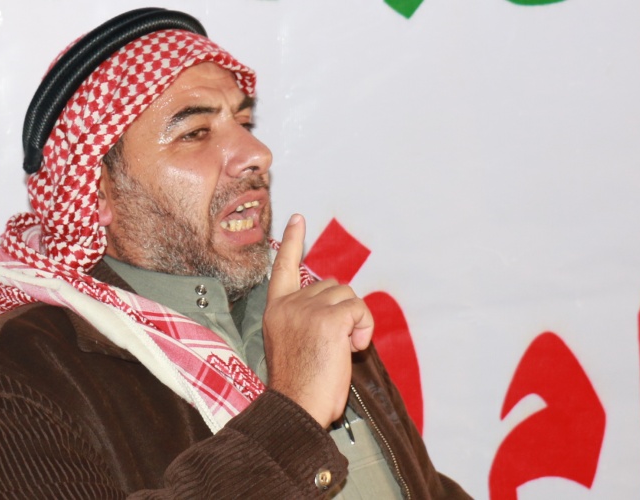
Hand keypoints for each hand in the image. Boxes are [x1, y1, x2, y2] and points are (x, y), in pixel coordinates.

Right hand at [263, 214, 373, 427]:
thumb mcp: (291, 342)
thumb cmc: (299, 384)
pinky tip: (352, 349)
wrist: (295, 407)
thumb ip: (305, 318)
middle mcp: (288, 304)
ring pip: (349, 295)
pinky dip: (364, 328)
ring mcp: (307, 309)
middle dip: (343, 309)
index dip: (293, 241)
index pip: (284, 267)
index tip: (298, 219)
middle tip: (338, 343)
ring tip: (344, 348)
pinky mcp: (328, 319)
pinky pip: (360, 309)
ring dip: (356, 320)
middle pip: (332, 284)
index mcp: (275, 310)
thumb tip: (336, 306)